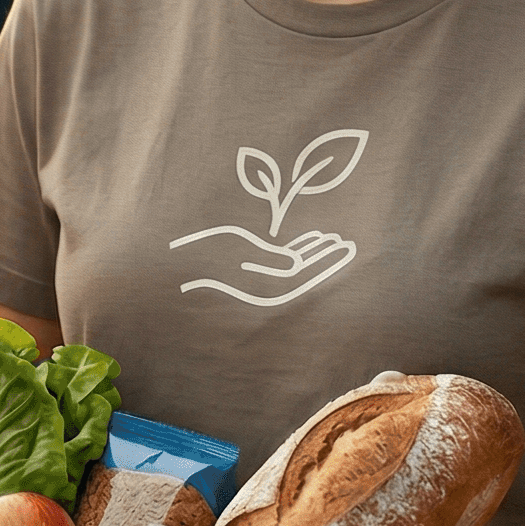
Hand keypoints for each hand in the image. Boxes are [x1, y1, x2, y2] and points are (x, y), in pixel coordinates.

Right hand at [169, 222, 355, 309]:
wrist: (175, 263)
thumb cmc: (204, 253)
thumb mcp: (237, 252)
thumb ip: (267, 259)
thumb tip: (295, 264)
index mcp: (261, 286)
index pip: (301, 274)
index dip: (323, 261)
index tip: (342, 247)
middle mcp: (264, 285)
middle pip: (304, 272)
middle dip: (325, 258)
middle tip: (349, 245)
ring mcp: (260, 276)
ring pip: (296, 265)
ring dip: (315, 252)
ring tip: (335, 241)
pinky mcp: (255, 265)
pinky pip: (283, 259)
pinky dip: (299, 248)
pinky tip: (314, 239)